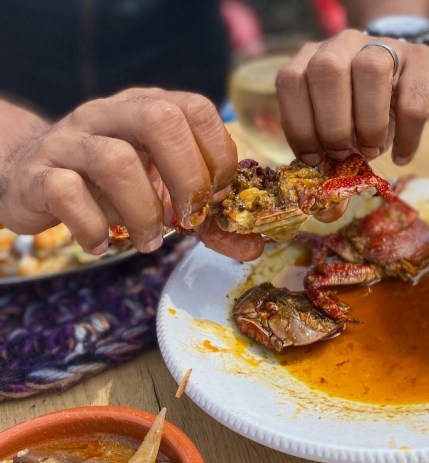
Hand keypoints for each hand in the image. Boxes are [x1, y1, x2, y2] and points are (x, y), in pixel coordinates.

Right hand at [0, 88, 264, 260]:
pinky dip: (93, 227)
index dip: (218, 153)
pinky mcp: (38, 173)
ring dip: (143, 213)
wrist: (29, 175)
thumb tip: (256, 247)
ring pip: (114, 160)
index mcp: (149, 107)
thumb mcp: (164, 191)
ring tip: (149, 242)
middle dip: (187, 176)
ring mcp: (71, 140)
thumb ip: (209, 218)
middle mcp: (110, 114)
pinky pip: (66, 192)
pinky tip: (102, 243)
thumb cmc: (113, 185)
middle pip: (160, 119)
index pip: (197, 107)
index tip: (218, 194)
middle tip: (190, 218)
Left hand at [276, 29, 428, 166]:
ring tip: (372, 150)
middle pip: (327, 69)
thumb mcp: (339, 118)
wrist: (411, 79)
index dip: (298, 124)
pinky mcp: (423, 60)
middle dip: (332, 123)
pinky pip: (413, 99)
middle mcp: (344, 44)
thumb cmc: (365, 107)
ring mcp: (385, 46)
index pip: (292, 80)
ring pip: (370, 71)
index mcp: (313, 57)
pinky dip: (406, 136)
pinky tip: (401, 156)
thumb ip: (324, 136)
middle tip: (343, 153)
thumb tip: (321, 169)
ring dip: (369, 123)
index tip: (313, 157)